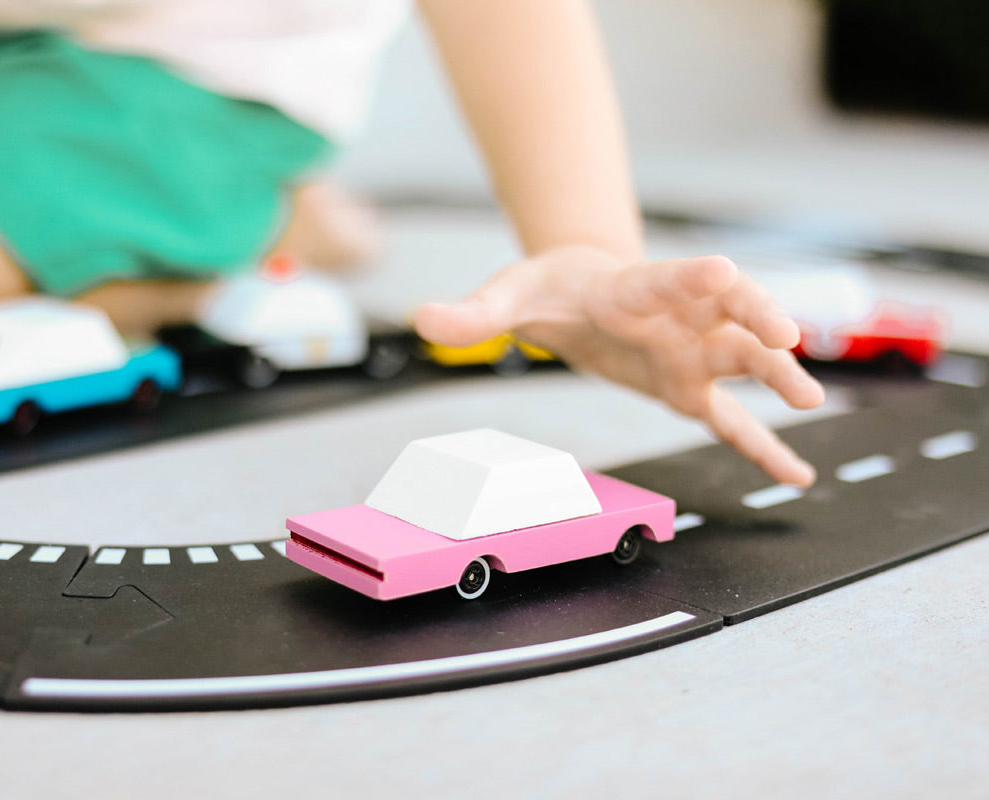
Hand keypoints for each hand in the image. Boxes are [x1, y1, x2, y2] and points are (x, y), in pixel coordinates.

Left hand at [414, 245, 825, 486]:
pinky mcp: (686, 387)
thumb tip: (421, 320)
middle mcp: (675, 316)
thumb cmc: (547, 284)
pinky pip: (728, 420)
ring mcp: (688, 352)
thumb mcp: (507, 294)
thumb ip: (472, 311)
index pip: (667, 278)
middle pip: (726, 315)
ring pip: (740, 362)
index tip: (725, 273)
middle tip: (786, 342)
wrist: (577, 283)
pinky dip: (760, 445)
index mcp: (632, 287)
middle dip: (758, 323)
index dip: (695, 276)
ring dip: (775, 377)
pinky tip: (795, 472)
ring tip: (807, 401)